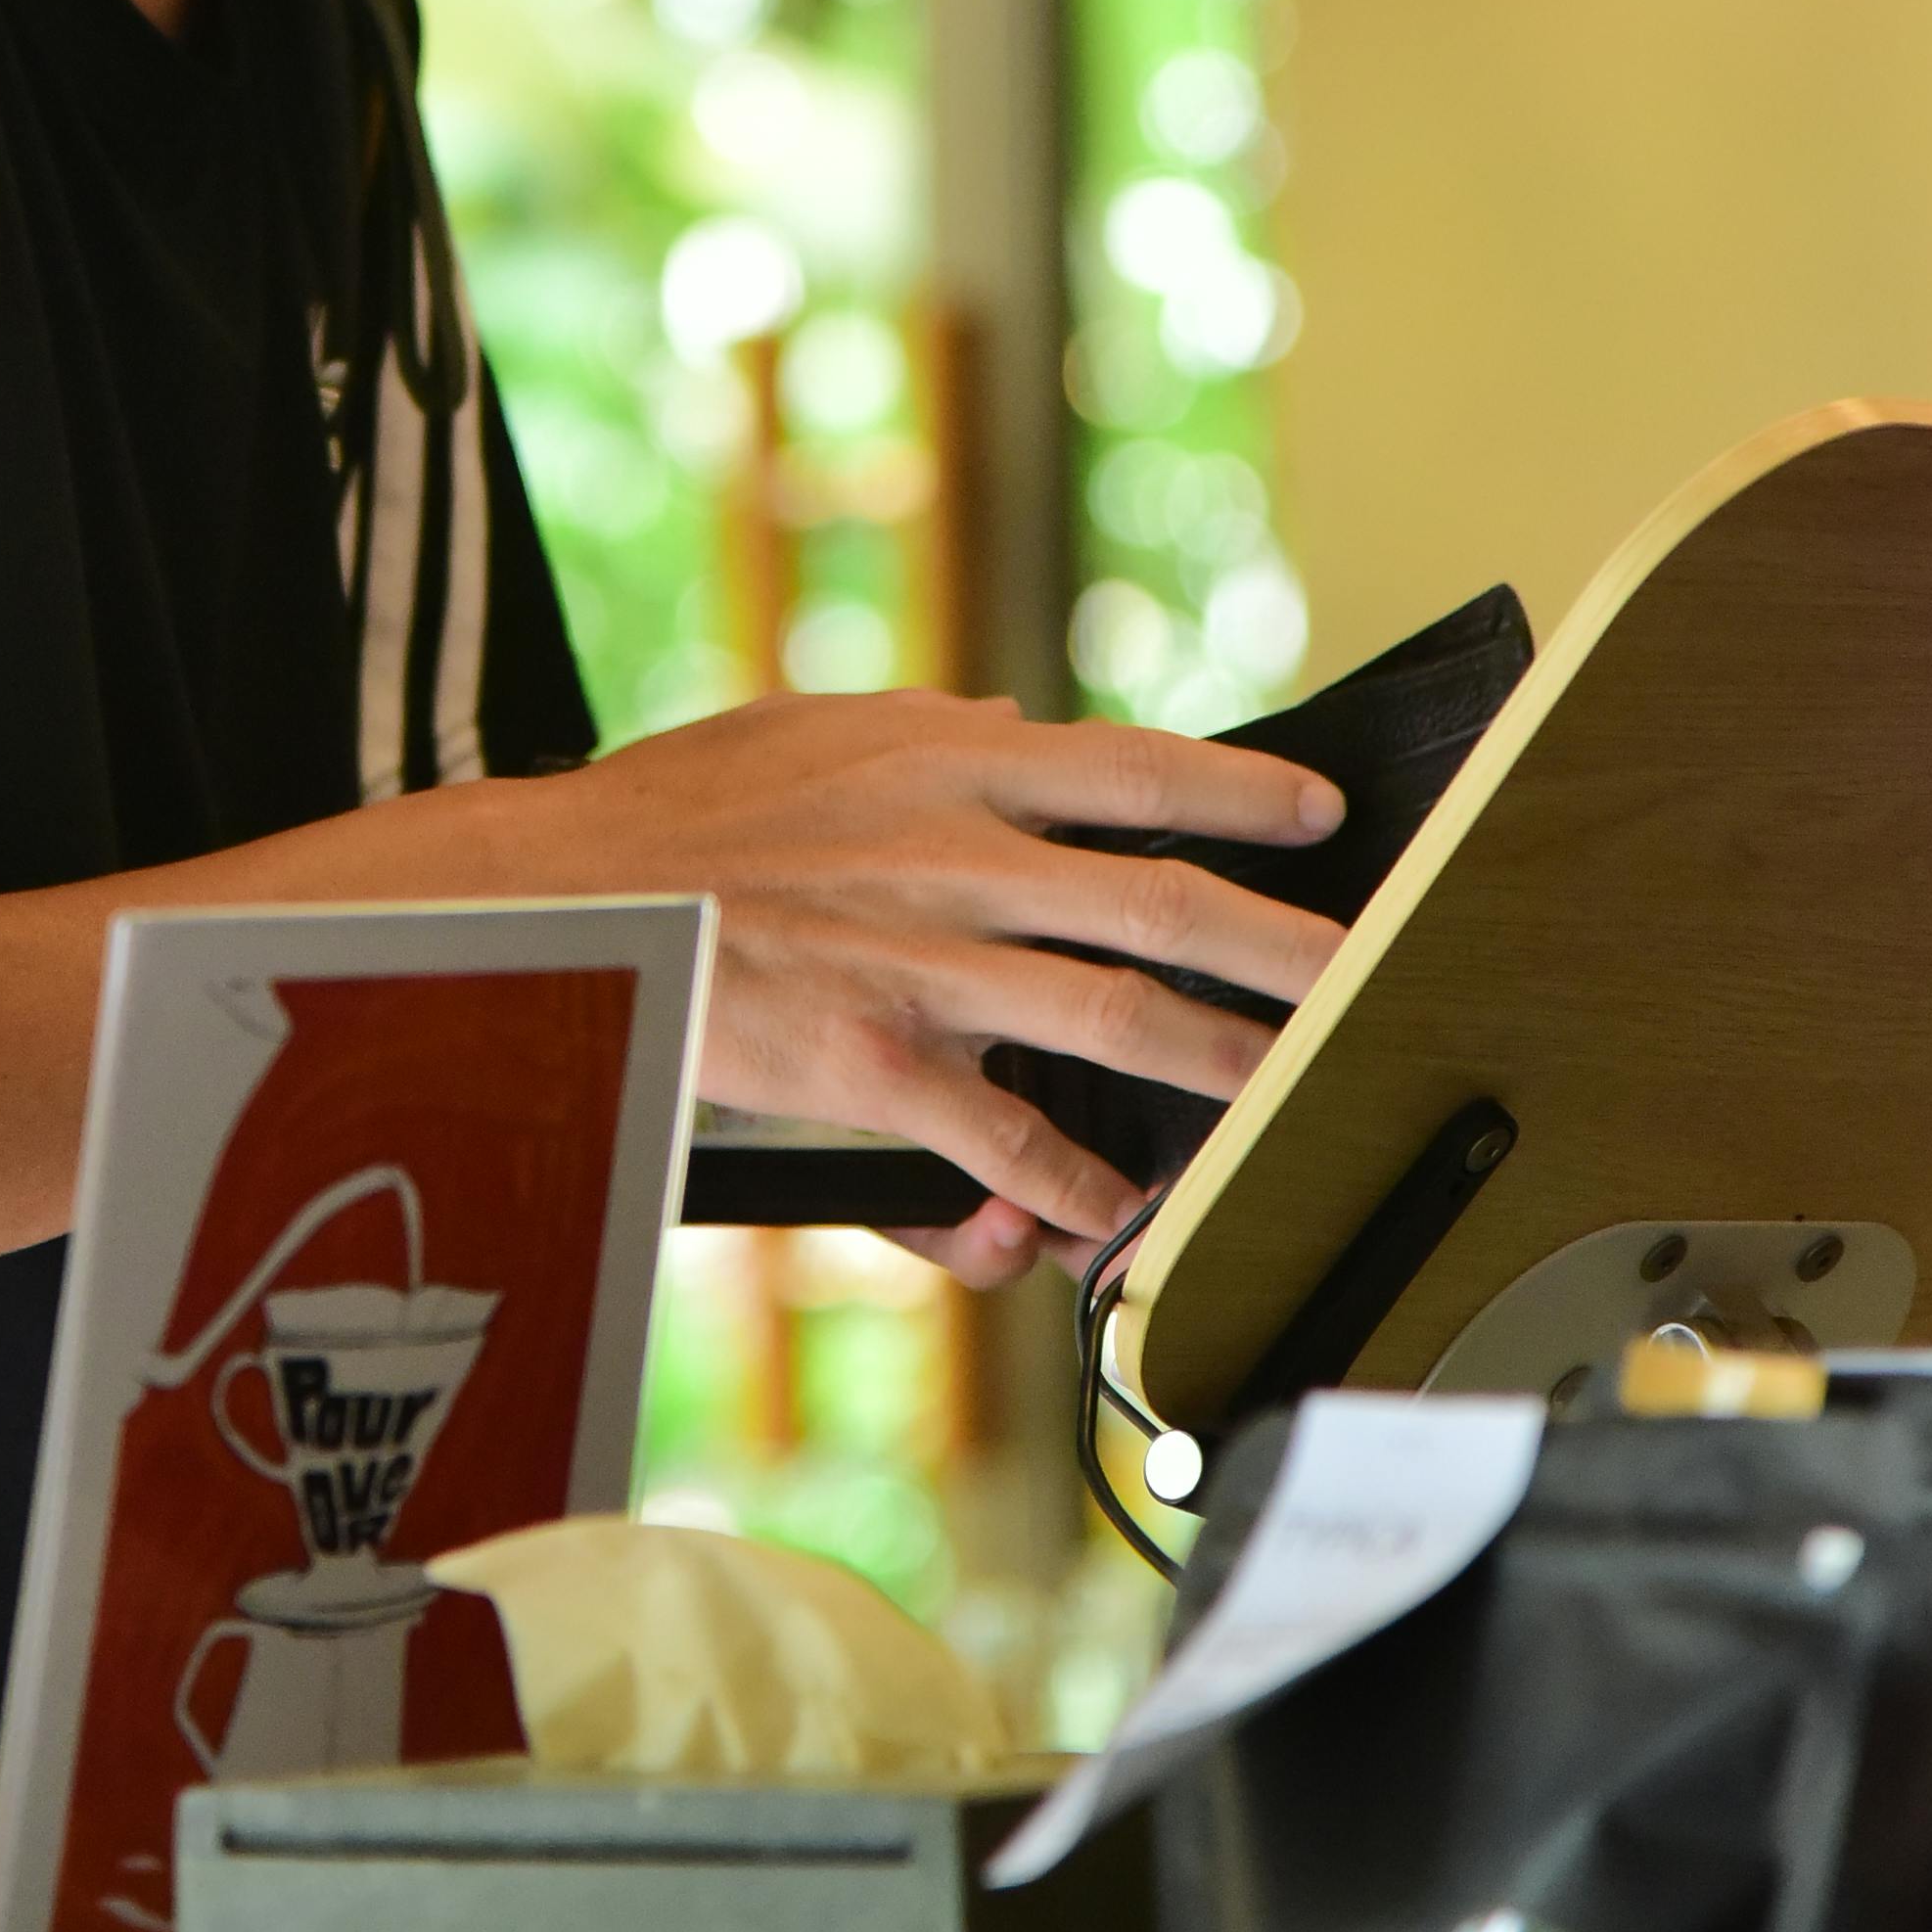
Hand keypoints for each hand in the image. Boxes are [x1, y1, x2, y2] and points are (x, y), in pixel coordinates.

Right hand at [559, 690, 1345, 1289]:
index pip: (1134, 768)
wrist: (561, 894)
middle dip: (1285, 944)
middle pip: (1163, 901)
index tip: (1322, 814)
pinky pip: (1004, 1134)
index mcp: (944, 760)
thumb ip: (924, 727)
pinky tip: (1114, 1210)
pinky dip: (1072, 1180)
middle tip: (1370, 975)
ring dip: (1223, 1064)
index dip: (1243, 793)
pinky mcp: (875, 1060)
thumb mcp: (806, 727)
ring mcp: (922, 961)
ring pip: (1116, 1018)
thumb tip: (1013, 721)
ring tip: (1296, 1091)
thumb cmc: (672, 810)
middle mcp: (955, 854)